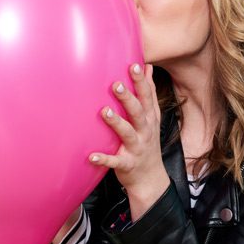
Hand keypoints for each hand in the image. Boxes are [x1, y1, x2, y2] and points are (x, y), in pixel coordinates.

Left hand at [91, 62, 169, 217]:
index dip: (141, 81)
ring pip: (127, 134)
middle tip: (115, 85)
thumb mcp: (153, 117)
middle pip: (137, 112)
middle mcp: (144, 132)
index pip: (147, 97)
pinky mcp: (126, 164)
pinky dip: (103, 159)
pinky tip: (91, 156)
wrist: (150, 178)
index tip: (134, 66)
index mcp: (149, 119)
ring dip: (116, 123)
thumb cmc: (148, 142)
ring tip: (104, 112)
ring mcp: (136, 148)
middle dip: (128, 98)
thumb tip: (148, 67)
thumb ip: (150, 93)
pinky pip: (115, 162)